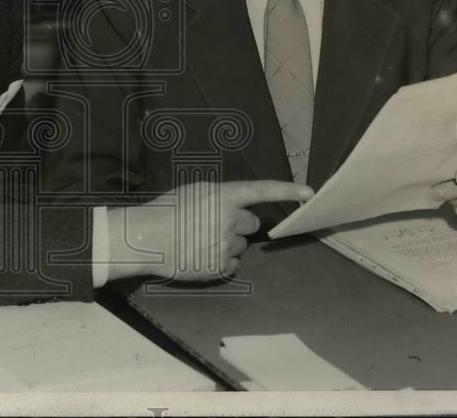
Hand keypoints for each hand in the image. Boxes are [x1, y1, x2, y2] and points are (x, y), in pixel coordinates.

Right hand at [106, 180, 313, 282]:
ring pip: (240, 245)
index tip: (310, 193)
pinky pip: (232, 264)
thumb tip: (233, 207)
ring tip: (200, 241)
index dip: (287, 190)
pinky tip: (200, 255)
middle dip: (237, 224)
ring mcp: (227, 244)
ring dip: (227, 243)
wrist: (147, 238)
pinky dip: (220, 261)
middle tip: (212, 225)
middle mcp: (230, 219)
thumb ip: (219, 197)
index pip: (262, 190)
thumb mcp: (193, 192)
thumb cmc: (166, 211)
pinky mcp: (221, 267)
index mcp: (223, 196)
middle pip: (251, 223)